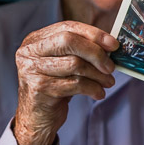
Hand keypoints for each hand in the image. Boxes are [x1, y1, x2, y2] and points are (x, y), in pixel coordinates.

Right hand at [13, 21, 118, 144]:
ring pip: (74, 64)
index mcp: (36, 40)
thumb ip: (81, 50)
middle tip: (110, 67)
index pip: (68, 27)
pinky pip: (75, 84)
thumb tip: (111, 45)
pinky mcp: (39, 89)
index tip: (114, 45)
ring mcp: (32, 70)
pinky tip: (98, 93)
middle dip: (96, 53)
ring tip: (108, 82)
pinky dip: (92, 88)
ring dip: (98, 75)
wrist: (36, 117)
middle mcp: (29, 52)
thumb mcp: (64, 64)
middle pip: (69, 41)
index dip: (93, 34)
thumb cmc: (55, 87)